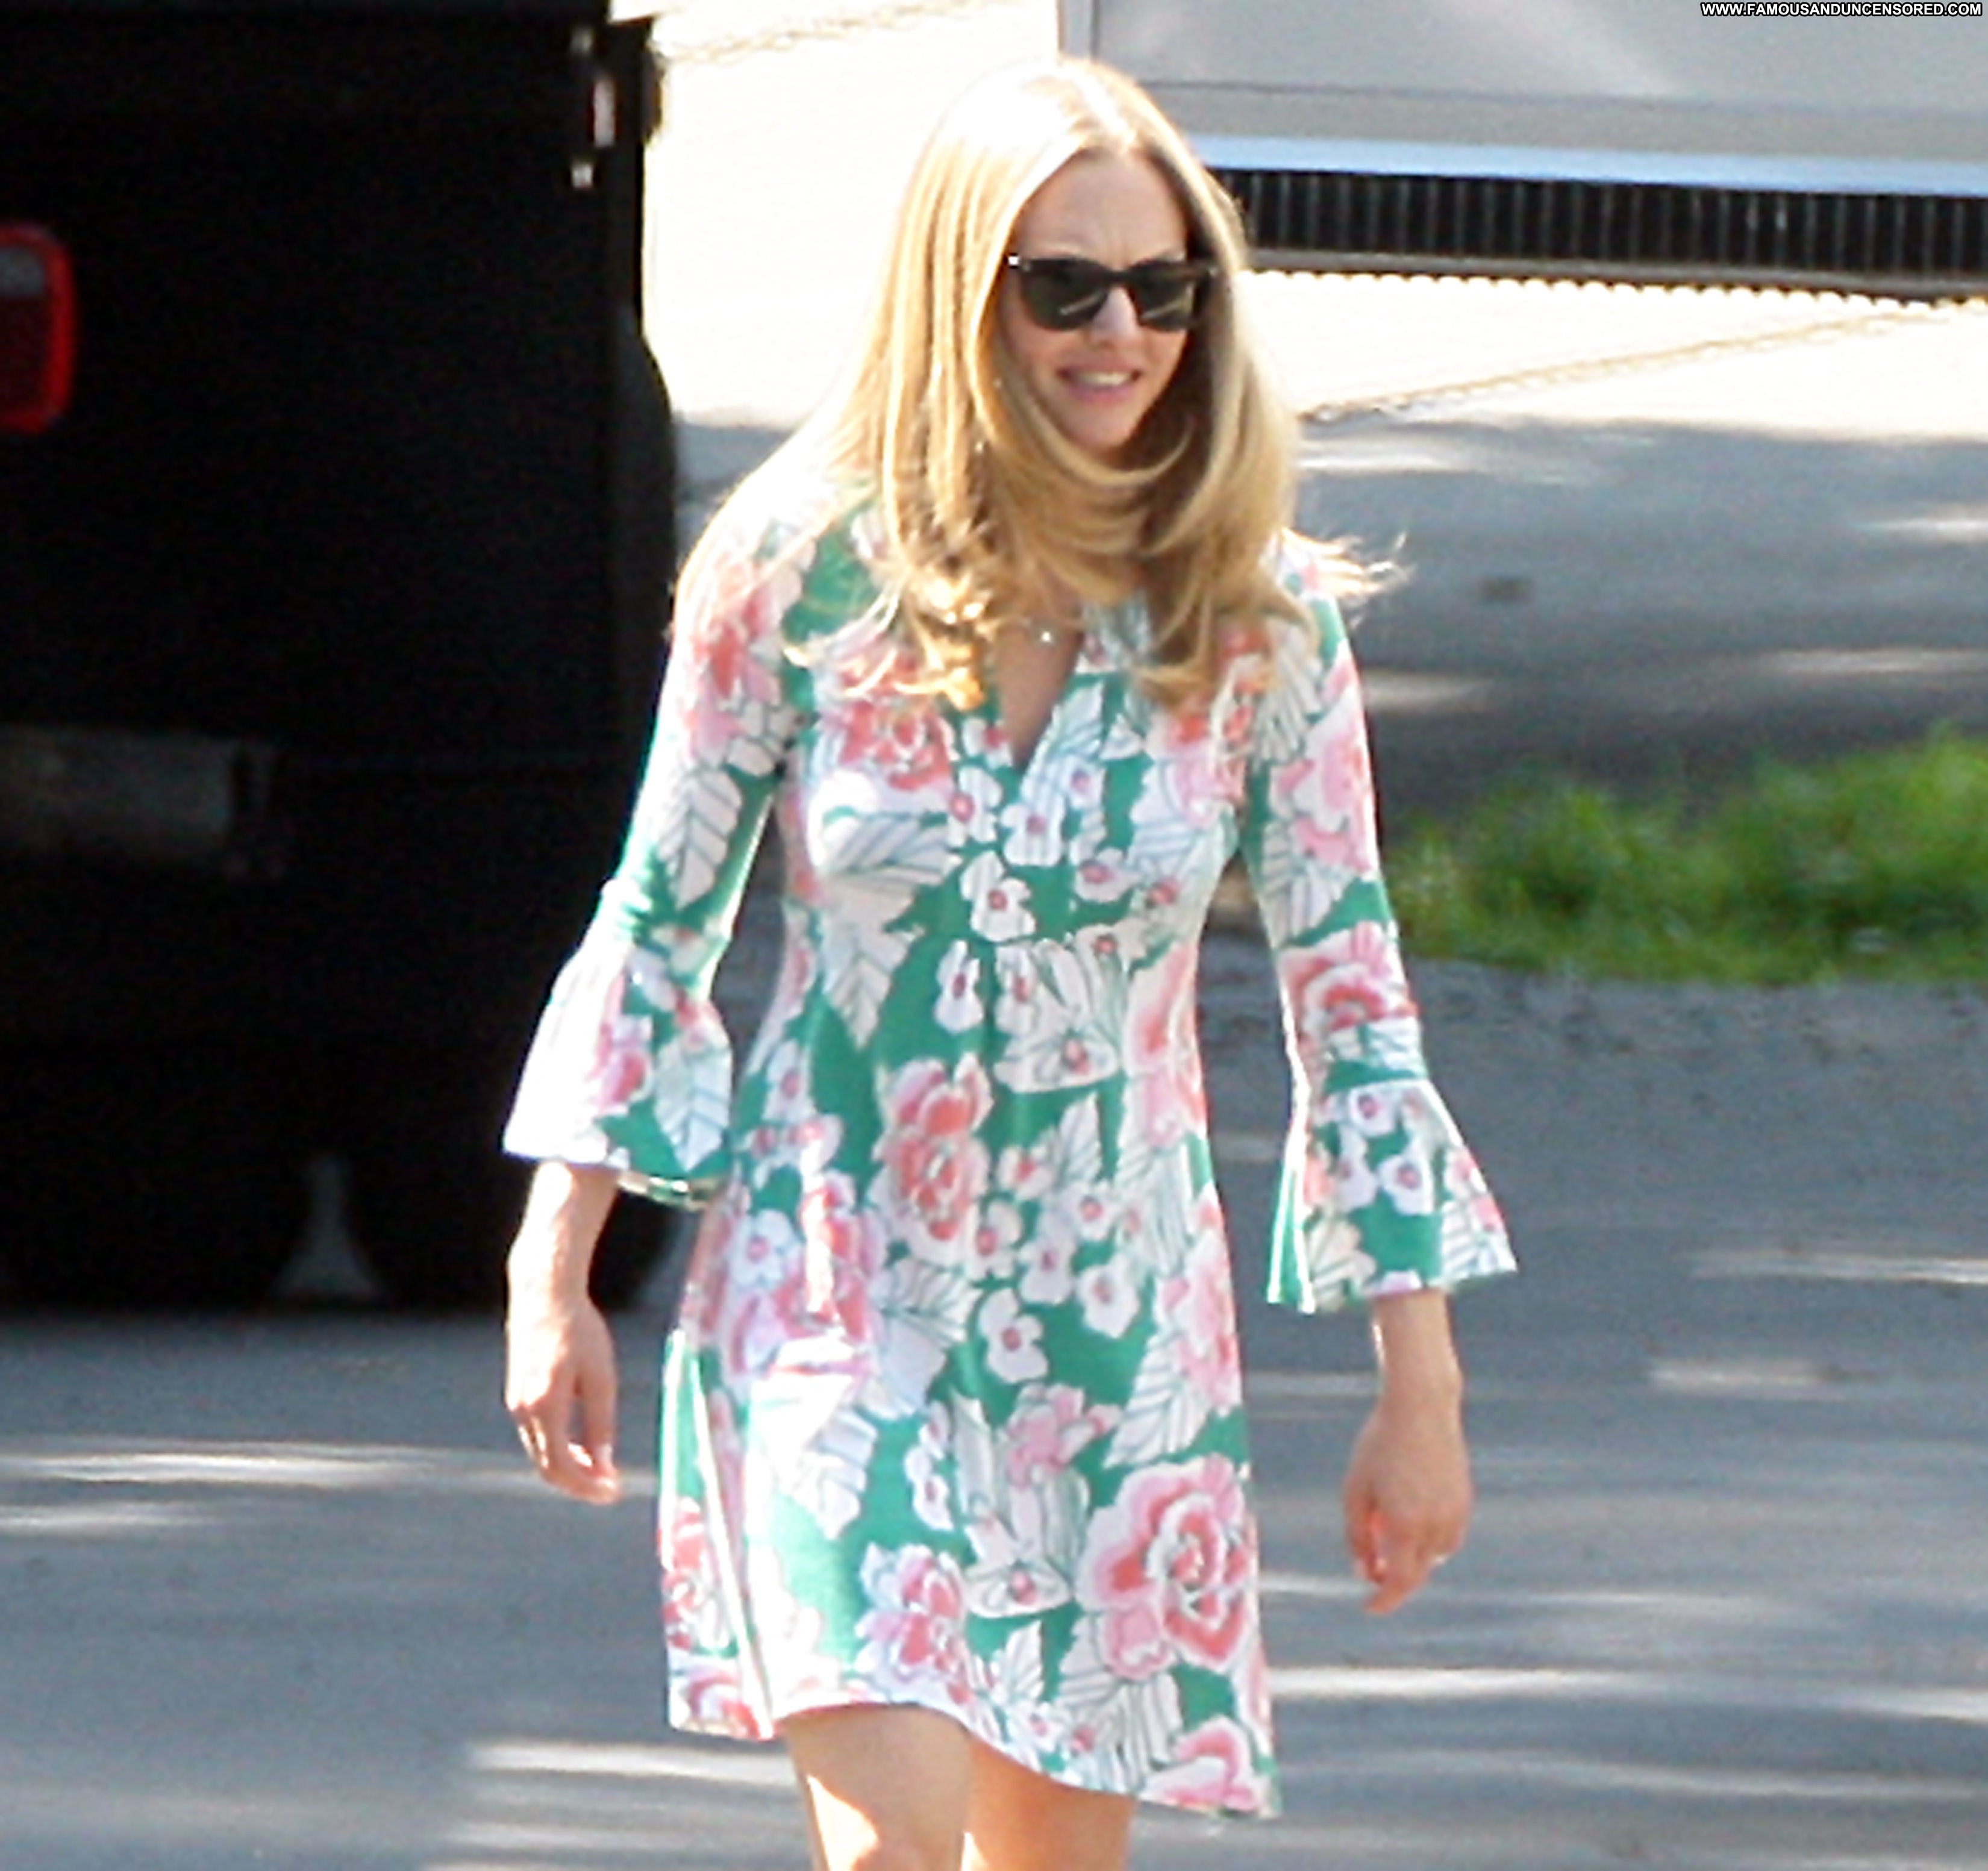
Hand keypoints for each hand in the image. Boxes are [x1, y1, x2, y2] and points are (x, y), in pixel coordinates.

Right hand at [503, 1162, 624, 1505]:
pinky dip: (558, 1448)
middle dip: (578, 1483)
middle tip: (610, 1488)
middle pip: (547, 1467)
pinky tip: (583, 1445)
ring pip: (540, 1452)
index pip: (561, 1466)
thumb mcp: (600, 1377)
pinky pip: (537, 1434)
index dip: (587, 1486)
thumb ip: (601, 1423)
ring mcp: (516, 1403)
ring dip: (569, 1467)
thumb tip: (604, 1466)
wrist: (543, 1293)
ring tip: (602, 1470)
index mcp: (544, 1406)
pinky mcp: (517, 1394)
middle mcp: (523, 1410)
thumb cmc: (580, 1330)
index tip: (613, 1493)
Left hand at [1342, 1389, 1470, 1612]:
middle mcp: (1436, 1525)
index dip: (1383, 1601)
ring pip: (1434, 1556)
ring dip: (1412, 1556)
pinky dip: (1428, 1539)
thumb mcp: (1356, 1490)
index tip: (1368, 1608)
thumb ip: (1357, 1536)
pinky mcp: (1464, 1501)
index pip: (1399, 1582)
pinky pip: (1447, 1536)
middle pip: (1417, 1573)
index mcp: (1406, 1525)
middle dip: (1393, 1578)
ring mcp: (1456, 1514)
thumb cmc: (1379, 1446)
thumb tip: (1363, 1572)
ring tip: (1386, 1525)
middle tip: (1370, 1567)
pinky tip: (1409, 1513)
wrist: (1421, 1408)